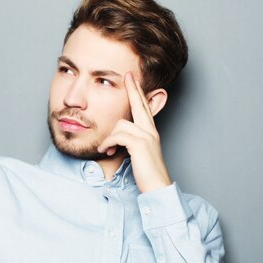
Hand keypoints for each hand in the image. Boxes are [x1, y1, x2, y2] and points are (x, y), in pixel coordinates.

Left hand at [98, 72, 171, 192]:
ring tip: (105, 150)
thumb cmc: (146, 173)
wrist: (157, 187)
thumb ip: (128, 142)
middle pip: (139, 105)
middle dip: (133, 89)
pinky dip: (107, 144)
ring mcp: (147, 137)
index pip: (143, 107)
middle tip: (127, 74)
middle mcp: (150, 131)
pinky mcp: (139, 145)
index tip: (132, 78)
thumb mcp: (136, 153)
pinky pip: (117, 136)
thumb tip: (115, 138)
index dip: (138, 93)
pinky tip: (105, 152)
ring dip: (108, 138)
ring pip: (120, 125)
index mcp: (150, 131)